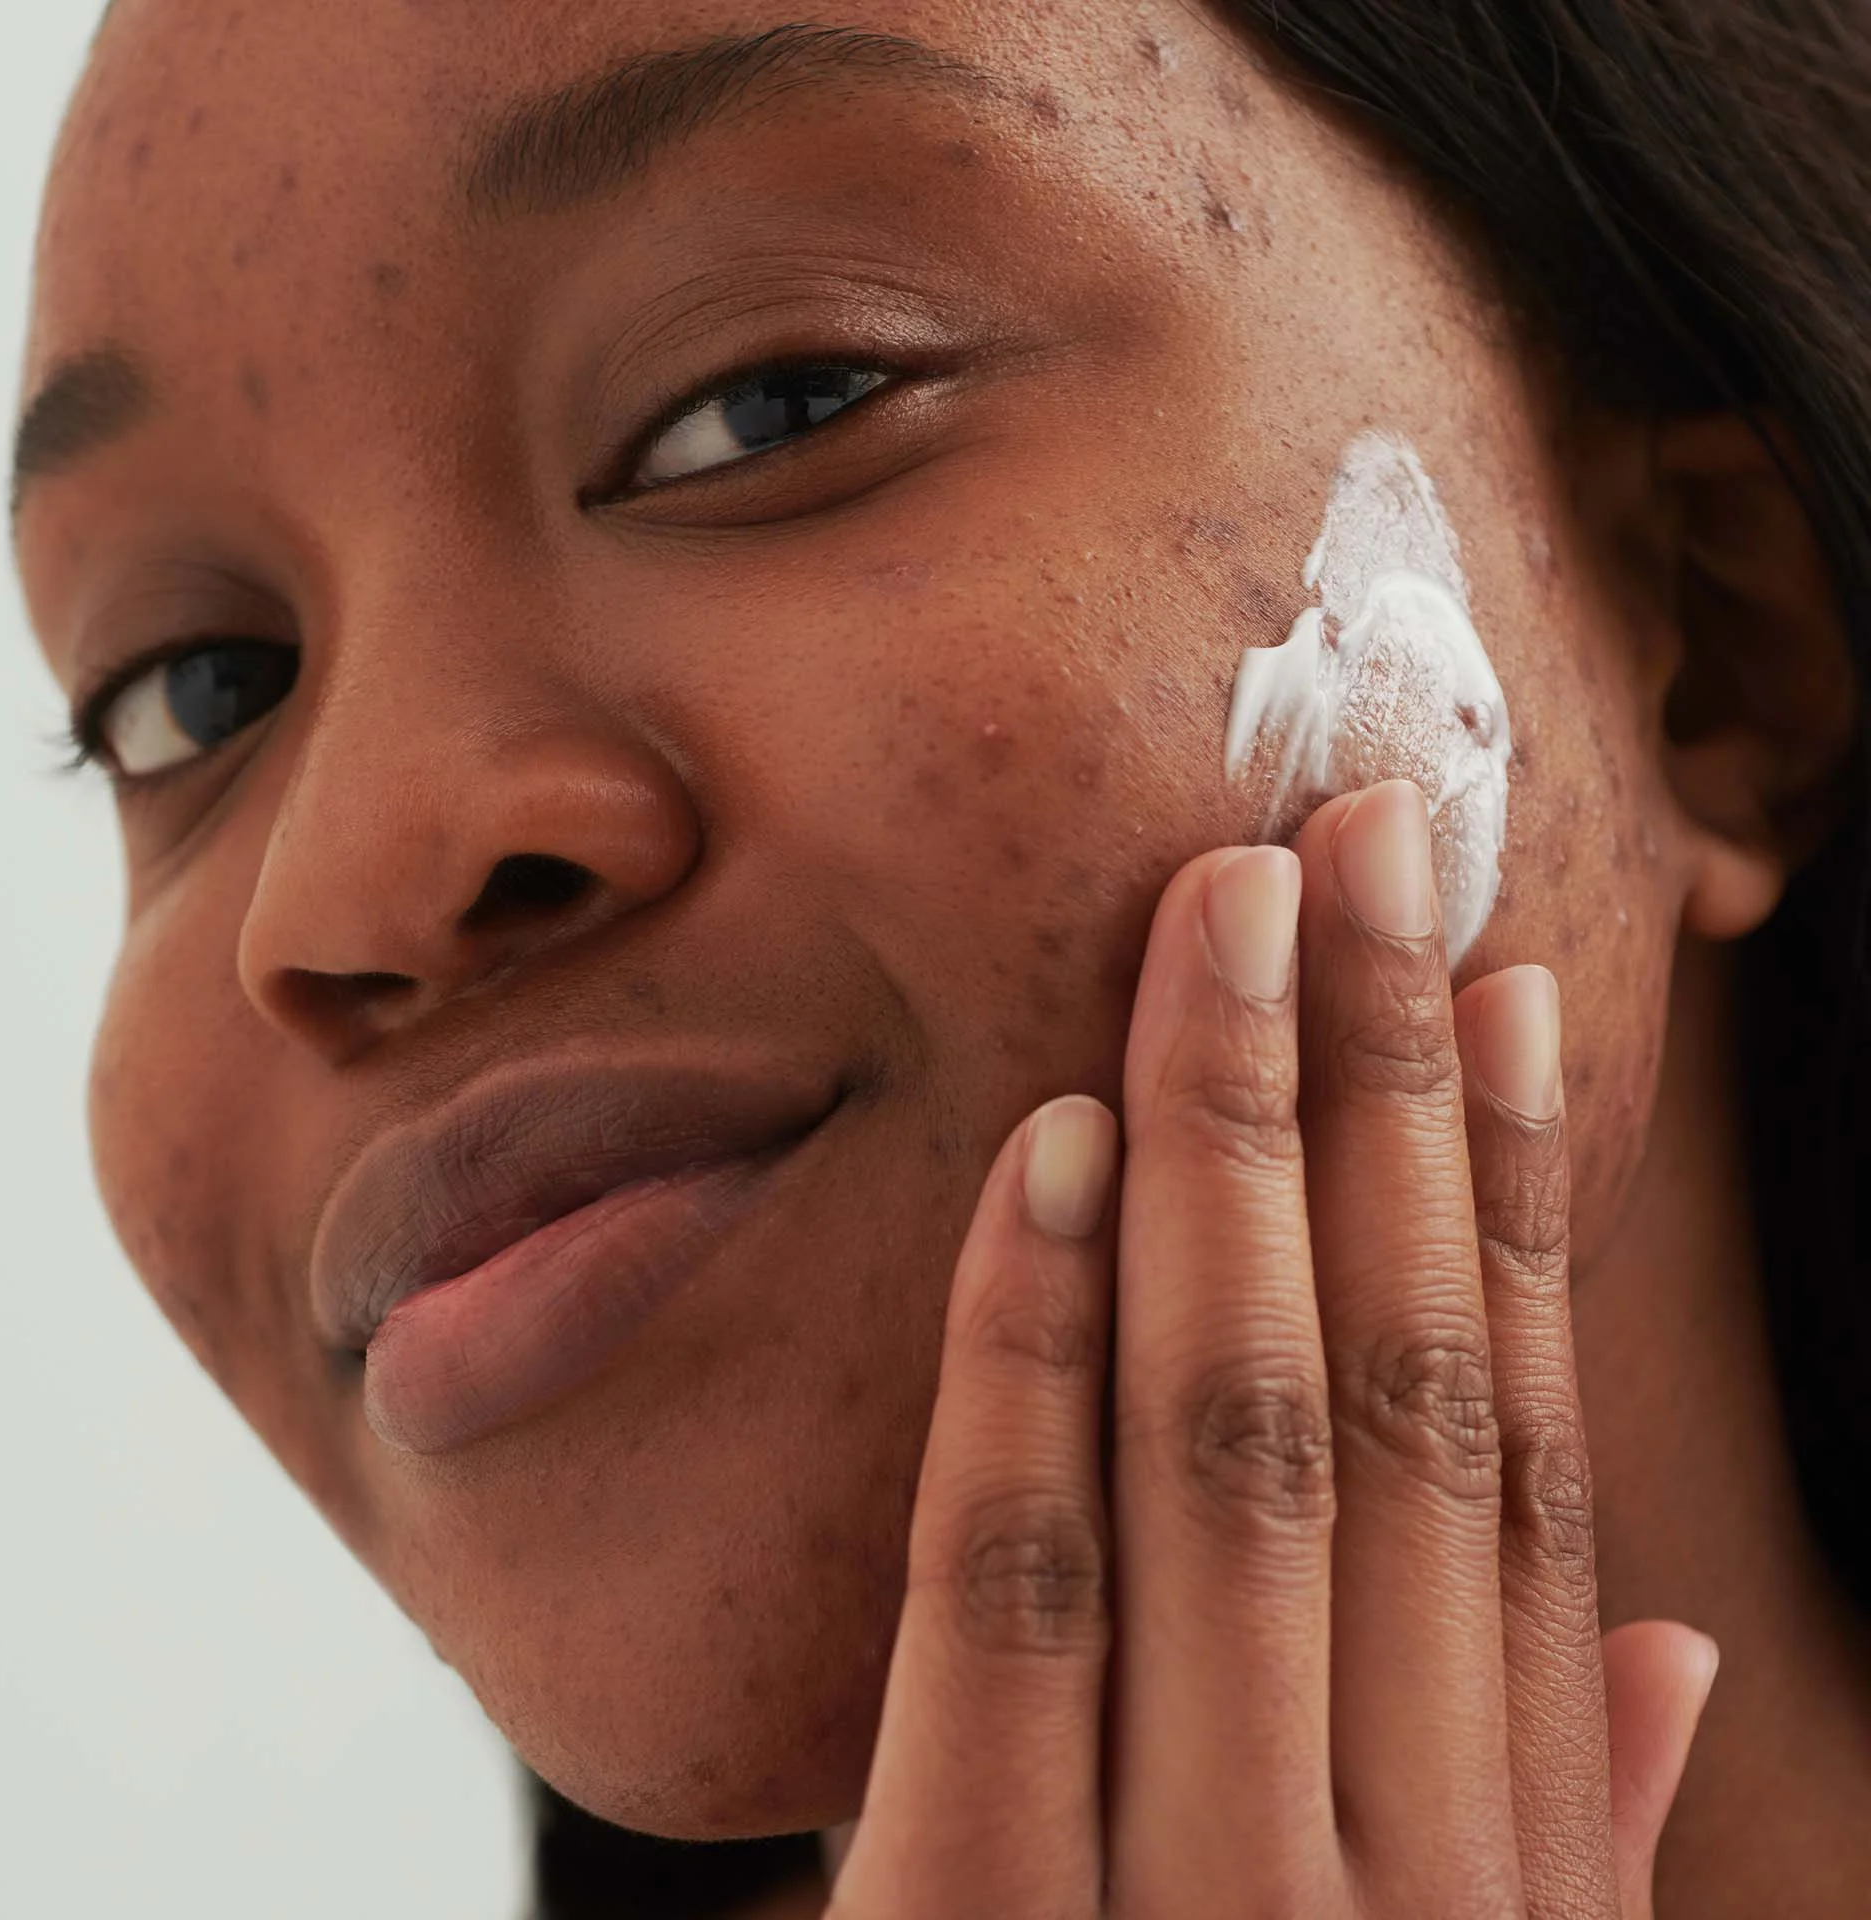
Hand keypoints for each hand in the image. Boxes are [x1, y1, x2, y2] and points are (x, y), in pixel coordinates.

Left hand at [830, 780, 1717, 1917]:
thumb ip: (1564, 1846)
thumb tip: (1670, 1659)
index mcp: (1513, 1865)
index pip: (1519, 1456)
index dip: (1516, 1209)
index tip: (1503, 995)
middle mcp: (1391, 1862)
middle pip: (1387, 1391)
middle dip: (1375, 1095)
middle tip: (1357, 838)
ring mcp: (1199, 1907)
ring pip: (1225, 1443)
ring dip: (1229, 1153)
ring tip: (1225, 917)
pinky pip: (1007, 1586)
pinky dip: (1029, 1351)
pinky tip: (1051, 1150)